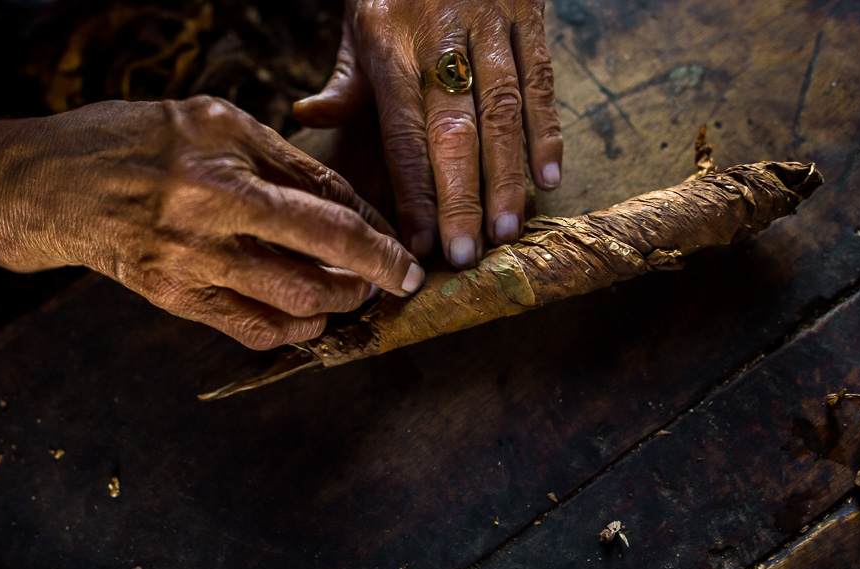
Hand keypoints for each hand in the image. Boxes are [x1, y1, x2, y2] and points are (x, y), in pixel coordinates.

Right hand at [0, 96, 423, 348]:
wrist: (54, 187)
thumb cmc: (137, 140)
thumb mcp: (216, 123)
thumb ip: (286, 162)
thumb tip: (349, 202)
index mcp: (222, 179)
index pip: (325, 221)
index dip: (378, 247)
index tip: (407, 262)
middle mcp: (206, 232)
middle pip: (315, 274)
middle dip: (367, 283)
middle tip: (386, 280)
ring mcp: (189, 274)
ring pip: (288, 311)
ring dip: (336, 308)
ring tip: (352, 295)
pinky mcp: (176, 302)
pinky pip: (250, 332)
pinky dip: (293, 330)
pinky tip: (308, 315)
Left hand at [293, 0, 562, 267]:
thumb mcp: (360, 23)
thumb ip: (345, 79)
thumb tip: (308, 119)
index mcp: (390, 44)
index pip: (402, 133)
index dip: (412, 192)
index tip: (418, 243)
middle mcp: (441, 38)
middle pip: (453, 130)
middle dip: (460, 197)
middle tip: (466, 253)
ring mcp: (491, 26)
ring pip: (502, 111)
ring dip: (507, 176)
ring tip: (506, 230)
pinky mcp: (529, 17)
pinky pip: (542, 81)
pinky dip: (548, 132)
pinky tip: (550, 179)